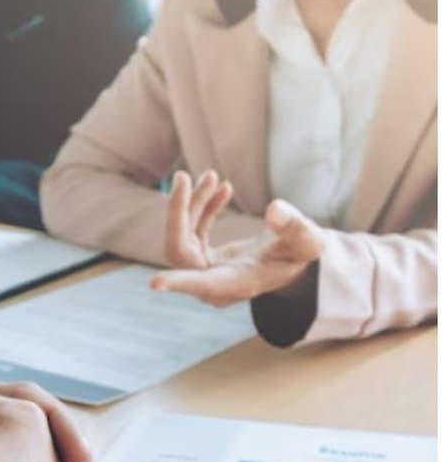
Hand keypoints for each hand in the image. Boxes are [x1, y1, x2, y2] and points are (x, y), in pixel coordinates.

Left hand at [152, 171, 325, 306]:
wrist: (295, 258)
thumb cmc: (302, 253)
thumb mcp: (308, 240)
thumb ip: (294, 227)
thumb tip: (274, 210)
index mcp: (235, 284)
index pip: (202, 284)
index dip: (179, 282)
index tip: (154, 284)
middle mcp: (213, 282)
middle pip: (179, 250)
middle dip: (180, 211)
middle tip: (183, 176)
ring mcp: (204, 270)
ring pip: (182, 236)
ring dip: (192, 204)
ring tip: (212, 177)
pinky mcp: (202, 257)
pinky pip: (191, 231)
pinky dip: (202, 208)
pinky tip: (220, 188)